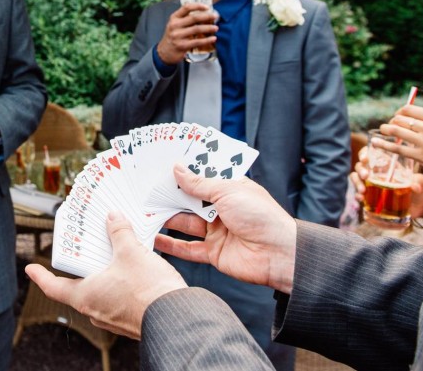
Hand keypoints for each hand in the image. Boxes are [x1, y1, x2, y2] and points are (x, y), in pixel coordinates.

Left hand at [25, 211, 186, 339]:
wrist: (177, 317)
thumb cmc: (148, 291)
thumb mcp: (131, 252)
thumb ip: (120, 232)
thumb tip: (113, 218)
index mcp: (86, 295)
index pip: (54, 287)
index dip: (40, 276)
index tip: (30, 268)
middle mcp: (95, 310)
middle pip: (79, 286)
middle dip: (83, 268)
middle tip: (84, 250)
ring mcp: (113, 318)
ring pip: (101, 293)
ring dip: (104, 275)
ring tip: (114, 255)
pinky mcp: (130, 319)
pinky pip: (118, 299)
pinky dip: (121, 284)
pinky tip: (134, 270)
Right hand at [155, 4, 217, 65]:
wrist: (165, 52)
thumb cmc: (174, 36)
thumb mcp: (175, 25)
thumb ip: (186, 19)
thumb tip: (205, 15)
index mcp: (174, 18)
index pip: (186, 7)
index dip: (198, 6)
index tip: (207, 7)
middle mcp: (175, 25)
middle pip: (194, 18)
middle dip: (207, 16)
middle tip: (216, 16)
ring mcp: (178, 36)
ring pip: (197, 29)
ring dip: (208, 28)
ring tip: (216, 28)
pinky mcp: (182, 45)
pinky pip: (197, 41)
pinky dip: (207, 40)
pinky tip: (213, 38)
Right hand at [155, 166, 296, 293]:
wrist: (279, 255)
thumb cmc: (261, 216)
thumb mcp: (228, 191)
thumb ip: (200, 184)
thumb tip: (178, 170)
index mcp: (230, 189)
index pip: (203, 177)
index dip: (184, 172)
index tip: (161, 166)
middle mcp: (222, 209)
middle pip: (190, 201)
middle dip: (170, 196)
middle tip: (145, 190)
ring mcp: (217, 231)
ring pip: (185, 223)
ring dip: (166, 218)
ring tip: (143, 212)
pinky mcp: (213, 252)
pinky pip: (188, 248)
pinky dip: (171, 245)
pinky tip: (153, 239)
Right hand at [350, 147, 422, 218]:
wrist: (420, 206)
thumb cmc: (419, 188)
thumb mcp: (420, 182)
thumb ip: (418, 182)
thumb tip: (414, 187)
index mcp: (386, 164)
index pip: (370, 154)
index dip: (364, 154)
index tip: (365, 158)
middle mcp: (375, 172)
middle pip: (360, 166)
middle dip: (360, 170)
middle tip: (365, 176)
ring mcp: (371, 184)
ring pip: (356, 179)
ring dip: (356, 183)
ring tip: (362, 191)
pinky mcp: (371, 197)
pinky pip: (359, 194)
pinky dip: (357, 197)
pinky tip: (360, 200)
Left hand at [378, 106, 422, 184]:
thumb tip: (416, 120)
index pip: (409, 109)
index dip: (399, 112)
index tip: (397, 117)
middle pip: (400, 119)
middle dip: (392, 122)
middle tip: (390, 127)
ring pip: (396, 131)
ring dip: (385, 130)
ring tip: (382, 131)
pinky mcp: (421, 156)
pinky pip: (397, 149)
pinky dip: (384, 145)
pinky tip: (376, 144)